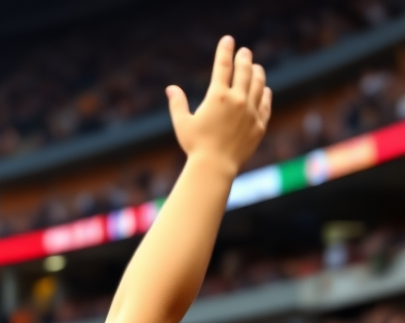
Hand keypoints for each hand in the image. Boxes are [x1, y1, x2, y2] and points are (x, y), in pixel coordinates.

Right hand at [166, 36, 270, 176]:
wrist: (214, 168)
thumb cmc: (194, 146)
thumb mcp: (182, 124)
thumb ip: (177, 104)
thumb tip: (171, 88)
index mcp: (217, 97)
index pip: (223, 66)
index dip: (225, 50)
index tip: (228, 40)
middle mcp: (237, 100)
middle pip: (244, 70)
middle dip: (244, 57)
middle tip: (244, 52)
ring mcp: (251, 111)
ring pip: (259, 84)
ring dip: (257, 72)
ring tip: (256, 67)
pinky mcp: (259, 124)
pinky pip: (265, 103)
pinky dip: (265, 93)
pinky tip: (264, 89)